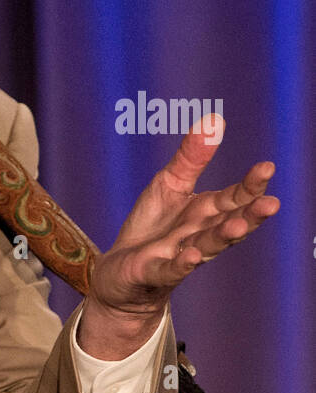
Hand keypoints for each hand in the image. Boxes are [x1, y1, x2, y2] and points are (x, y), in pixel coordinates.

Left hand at [78, 115, 278, 358]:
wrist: (121, 270)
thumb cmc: (152, 226)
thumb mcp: (169, 184)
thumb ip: (190, 158)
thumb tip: (214, 120)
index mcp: (206, 212)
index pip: (234, 197)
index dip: (250, 185)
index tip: (267, 167)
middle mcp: (200, 234)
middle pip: (229, 224)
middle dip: (250, 215)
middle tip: (271, 204)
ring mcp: (180, 256)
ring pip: (207, 247)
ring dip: (222, 237)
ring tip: (237, 225)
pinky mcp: (155, 273)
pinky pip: (171, 269)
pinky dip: (182, 264)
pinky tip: (191, 256)